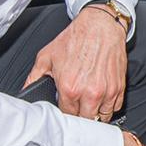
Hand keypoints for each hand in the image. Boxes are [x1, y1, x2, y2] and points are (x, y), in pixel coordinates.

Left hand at [23, 6, 128, 120]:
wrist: (100, 25)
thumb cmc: (76, 38)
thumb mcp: (47, 56)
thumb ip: (34, 76)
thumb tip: (26, 90)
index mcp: (69, 88)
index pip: (66, 116)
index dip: (64, 112)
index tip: (65, 106)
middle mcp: (89, 93)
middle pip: (84, 120)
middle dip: (79, 114)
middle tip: (77, 105)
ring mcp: (106, 92)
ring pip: (101, 117)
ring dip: (95, 112)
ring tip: (89, 102)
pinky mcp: (119, 87)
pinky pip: (115, 107)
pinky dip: (109, 105)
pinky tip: (101, 96)